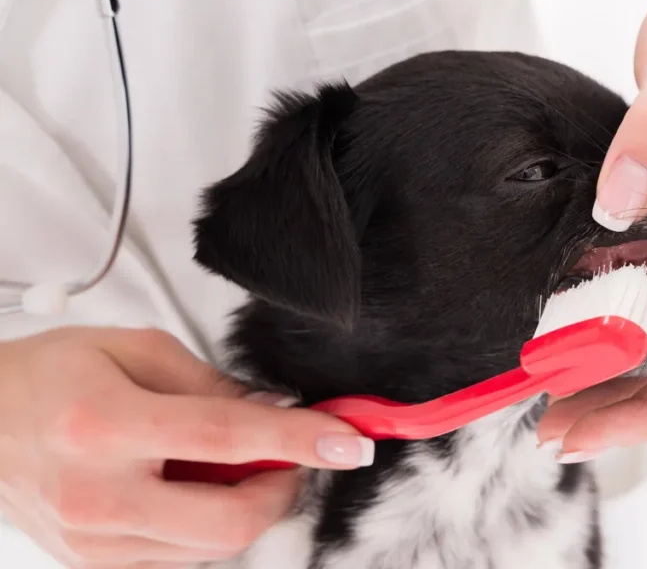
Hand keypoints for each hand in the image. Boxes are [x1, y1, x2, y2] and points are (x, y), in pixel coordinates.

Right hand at [0, 327, 372, 567]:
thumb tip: (274, 412)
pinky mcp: (96, 565)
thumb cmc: (46, 378)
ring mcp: (95, 542)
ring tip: (228, 465)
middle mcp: (99, 495)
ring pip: (211, 548)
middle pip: (230, 521)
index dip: (301, 441)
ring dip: (246, 506)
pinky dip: (207, 524)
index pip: (228, 439)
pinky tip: (190, 487)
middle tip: (291, 457)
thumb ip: (210, 383)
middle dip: (283, 491)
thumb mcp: (132, 349)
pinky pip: (182, 559)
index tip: (351, 441)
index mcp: (105, 426)